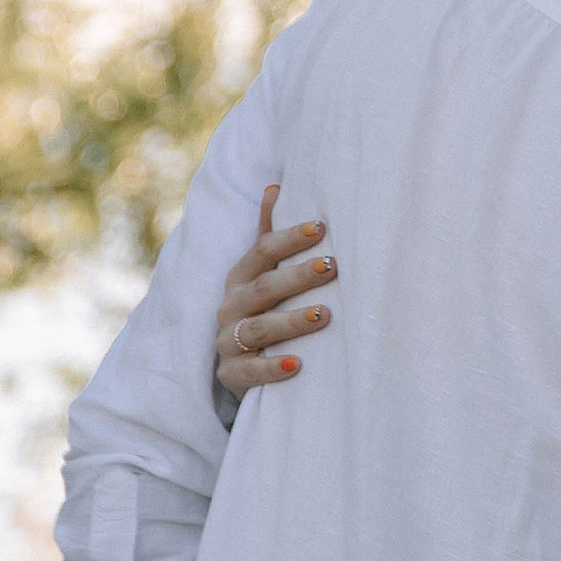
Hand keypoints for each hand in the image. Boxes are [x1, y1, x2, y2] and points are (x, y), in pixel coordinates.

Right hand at [215, 183, 334, 398]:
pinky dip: (273, 368)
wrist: (240, 366)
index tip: (322, 227)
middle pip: (264, 288)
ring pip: (259, 329)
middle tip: (332, 267)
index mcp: (241, 277)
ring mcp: (228, 342)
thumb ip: (268, 233)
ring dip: (292, 321)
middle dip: (297, 277)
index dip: (290, 239)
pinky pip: (250, 373)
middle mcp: (231, 306)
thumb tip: (275, 185)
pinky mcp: (231, 375)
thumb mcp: (263, 272)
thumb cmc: (263, 308)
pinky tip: (297, 364)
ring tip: (325, 315)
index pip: (262, 252)